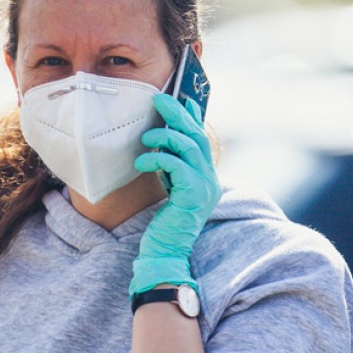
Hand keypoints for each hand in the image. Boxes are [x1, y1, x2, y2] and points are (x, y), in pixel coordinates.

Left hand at [129, 93, 221, 295]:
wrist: (167, 253)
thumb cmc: (163, 224)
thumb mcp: (169, 190)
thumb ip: (172, 167)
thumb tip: (164, 142)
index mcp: (206, 177)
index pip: (202, 139)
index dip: (191, 117)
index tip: (179, 100)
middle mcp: (210, 179)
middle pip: (197, 136)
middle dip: (178, 114)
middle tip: (159, 98)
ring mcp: (205, 187)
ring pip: (190, 146)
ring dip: (165, 135)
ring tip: (146, 136)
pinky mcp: (193, 194)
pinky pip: (176, 165)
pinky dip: (157, 157)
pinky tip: (141, 160)